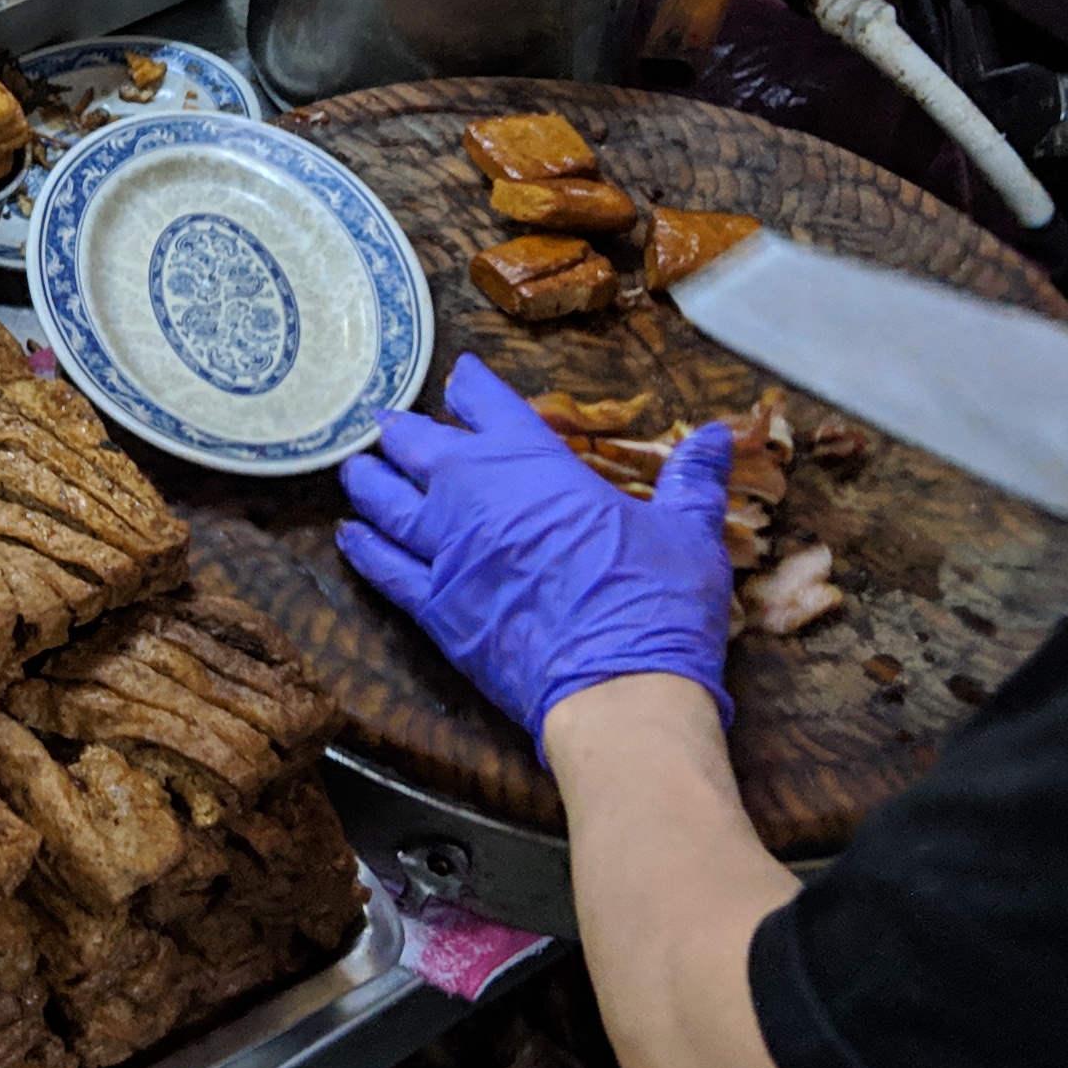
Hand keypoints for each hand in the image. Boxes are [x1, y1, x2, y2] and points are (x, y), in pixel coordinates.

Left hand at [339, 355, 737, 745]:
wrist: (619, 690)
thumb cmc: (657, 602)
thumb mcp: (689, 532)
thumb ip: (692, 481)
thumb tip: (717, 436)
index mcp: (537, 466)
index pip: (491, 407)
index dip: (472, 387)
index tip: (460, 377)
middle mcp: (478, 497)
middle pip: (422, 447)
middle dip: (404, 431)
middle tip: (386, 422)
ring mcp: (449, 551)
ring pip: (388, 502)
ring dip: (369, 481)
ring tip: (355, 469)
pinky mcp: (435, 607)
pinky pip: (384, 568)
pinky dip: (363, 548)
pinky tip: (350, 536)